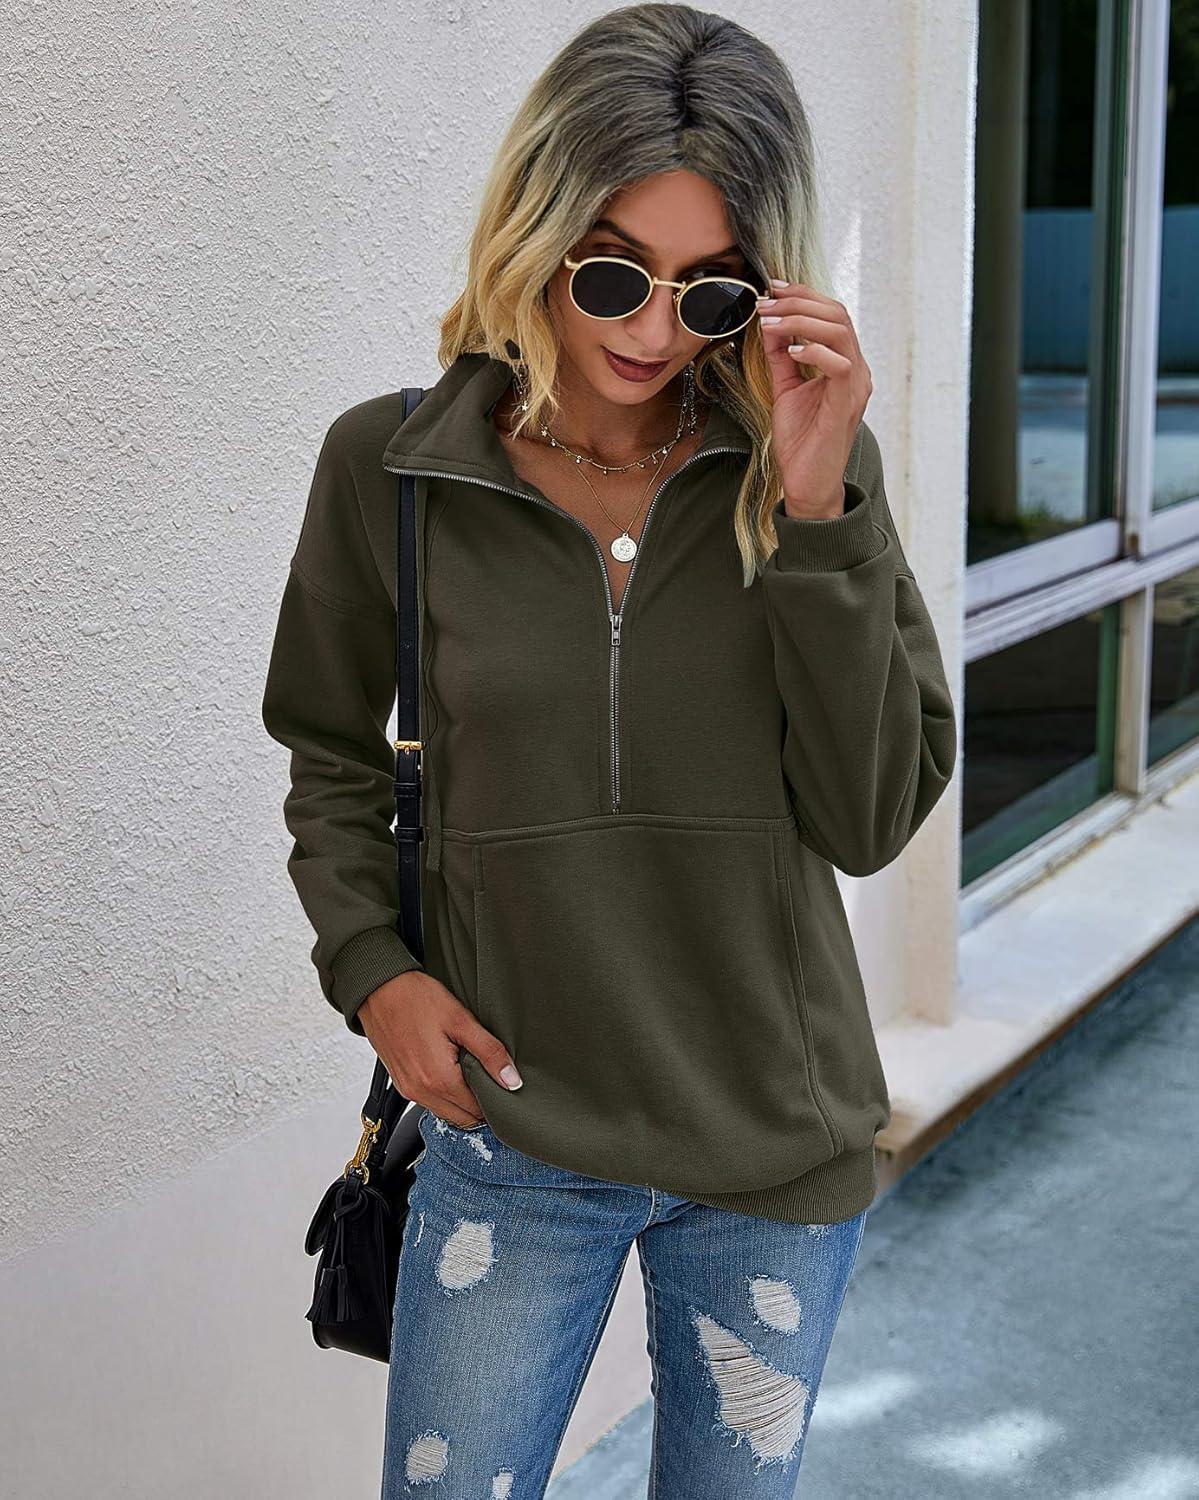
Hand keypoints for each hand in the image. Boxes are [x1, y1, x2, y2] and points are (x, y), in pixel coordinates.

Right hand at [358, 970, 521, 1128]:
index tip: (503, 1083)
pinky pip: (429, 1100)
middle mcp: (420, 1092)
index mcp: (439, 1080)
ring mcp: (407, 1089)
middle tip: (489, 1076)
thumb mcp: (461, 1020)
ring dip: (461, 1098)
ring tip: (469, 1068)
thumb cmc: (416, 998)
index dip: (494, 1099)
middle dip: (479, 1104)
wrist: (378, 988)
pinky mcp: (399, 1083)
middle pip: (462, 1118)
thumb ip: (490, 1052)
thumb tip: (512, 1081)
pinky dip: (443, 1092)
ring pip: (445, 1111)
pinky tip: (450, 1067)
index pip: (477, 1112)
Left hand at [754, 278, 873, 518]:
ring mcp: (855, 385)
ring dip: (801, 320)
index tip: (772, 289)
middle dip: (799, 301)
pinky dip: (814, 350)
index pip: (831, 314)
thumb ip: (781, 357)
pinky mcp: (847, 403)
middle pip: (837, 314)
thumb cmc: (800, 441)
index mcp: (844, 363)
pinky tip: (791, 350)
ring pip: (840, 331)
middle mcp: (856, 369)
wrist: (806, 483)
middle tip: (767, 302)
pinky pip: (839, 364)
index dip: (803, 295)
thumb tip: (769, 324)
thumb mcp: (785, 389)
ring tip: (772, 322)